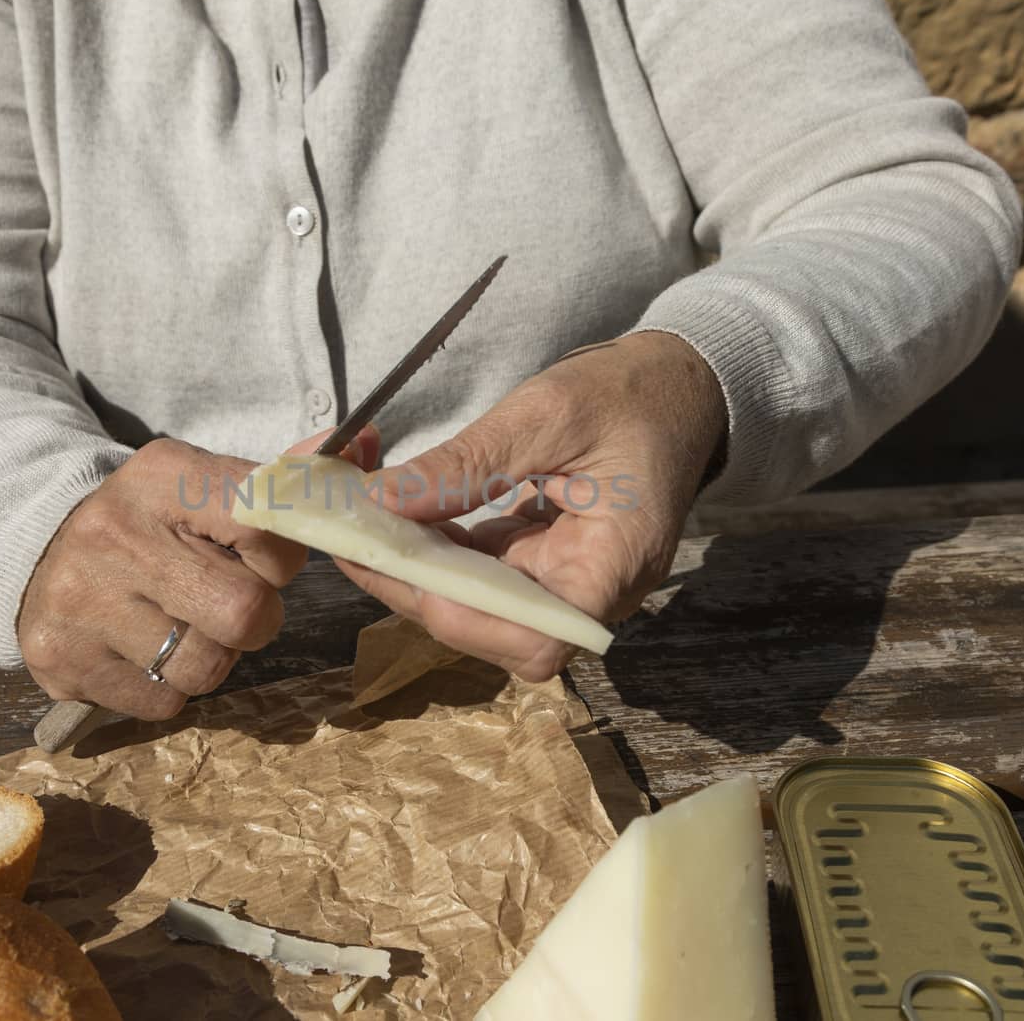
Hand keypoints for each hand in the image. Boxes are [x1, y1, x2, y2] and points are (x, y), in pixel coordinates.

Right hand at [18, 427, 380, 719]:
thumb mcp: (205, 483)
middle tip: (227, 603)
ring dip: (212, 657)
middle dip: (254, 618)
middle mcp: (115, 537)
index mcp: (162, 478)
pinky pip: (163, 702)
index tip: (258, 555)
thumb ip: (289, 476)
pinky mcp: (62, 661)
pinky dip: (169, 686)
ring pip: (205, 668)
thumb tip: (369, 443)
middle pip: (245, 613)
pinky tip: (146, 649)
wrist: (38, 545)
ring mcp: (83, 603)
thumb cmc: (150, 520)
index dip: (281, 555)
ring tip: (183, 624)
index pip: (269, 524)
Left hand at [340, 332, 725, 680]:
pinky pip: (479, 573)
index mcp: (615, 566)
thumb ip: (467, 464)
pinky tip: (396, 508)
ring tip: (357, 515)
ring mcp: (565, 583)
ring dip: (412, 566)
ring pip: (474, 604)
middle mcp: (591, 594)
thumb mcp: (547, 413)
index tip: (393, 566)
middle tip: (346, 534)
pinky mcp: (542, 563)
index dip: (460, 617)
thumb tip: (379, 502)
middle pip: (490, 628)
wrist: (677, 386)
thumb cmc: (632, 394)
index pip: (535, 638)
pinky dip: (433, 546)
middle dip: (411, 587)